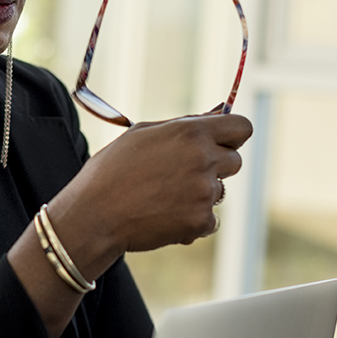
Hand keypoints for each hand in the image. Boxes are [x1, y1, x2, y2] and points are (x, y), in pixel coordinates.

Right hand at [49, 114, 251, 273]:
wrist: (94, 215)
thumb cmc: (111, 171)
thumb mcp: (142, 134)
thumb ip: (183, 125)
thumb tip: (217, 116)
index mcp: (190, 132)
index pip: (242, 127)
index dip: (232, 135)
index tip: (222, 143)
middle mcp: (203, 159)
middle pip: (235, 161)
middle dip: (216, 167)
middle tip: (182, 175)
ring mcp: (204, 193)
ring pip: (219, 192)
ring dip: (199, 195)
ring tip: (163, 198)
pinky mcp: (200, 221)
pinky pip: (210, 220)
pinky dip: (192, 221)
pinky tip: (164, 217)